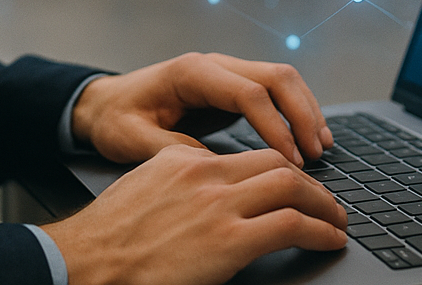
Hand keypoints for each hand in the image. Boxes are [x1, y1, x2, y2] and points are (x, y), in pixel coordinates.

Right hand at [41, 144, 347, 284]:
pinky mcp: (230, 239)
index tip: (294, 185)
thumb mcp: (142, 198)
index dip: (280, 170)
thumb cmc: (106, 246)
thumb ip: (177, 191)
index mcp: (182, 164)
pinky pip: (294, 224)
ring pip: (293, 186)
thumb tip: (200, 208)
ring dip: (324, 204)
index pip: (247, 156)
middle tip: (326, 202)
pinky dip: (321, 230)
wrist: (85, 265)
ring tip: (337, 221)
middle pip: (276, 163)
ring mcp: (219, 205)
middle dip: (308, 183)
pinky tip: (330, 240)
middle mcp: (205, 174)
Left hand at [71, 52, 334, 166]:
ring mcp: (225, 71)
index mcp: (191, 72)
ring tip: (322, 147)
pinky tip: (306, 139)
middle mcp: (213, 64)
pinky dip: (295, 111)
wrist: (102, 103)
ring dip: (305, 110)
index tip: (289, 161)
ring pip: (281, 79)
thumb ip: (172, 151)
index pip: (247, 93)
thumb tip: (214, 167)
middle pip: (275, 76)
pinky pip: (274, 91)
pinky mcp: (231, 86)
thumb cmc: (114, 120)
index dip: (274, 126)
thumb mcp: (132, 140)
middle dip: (301, 114)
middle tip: (315, 154)